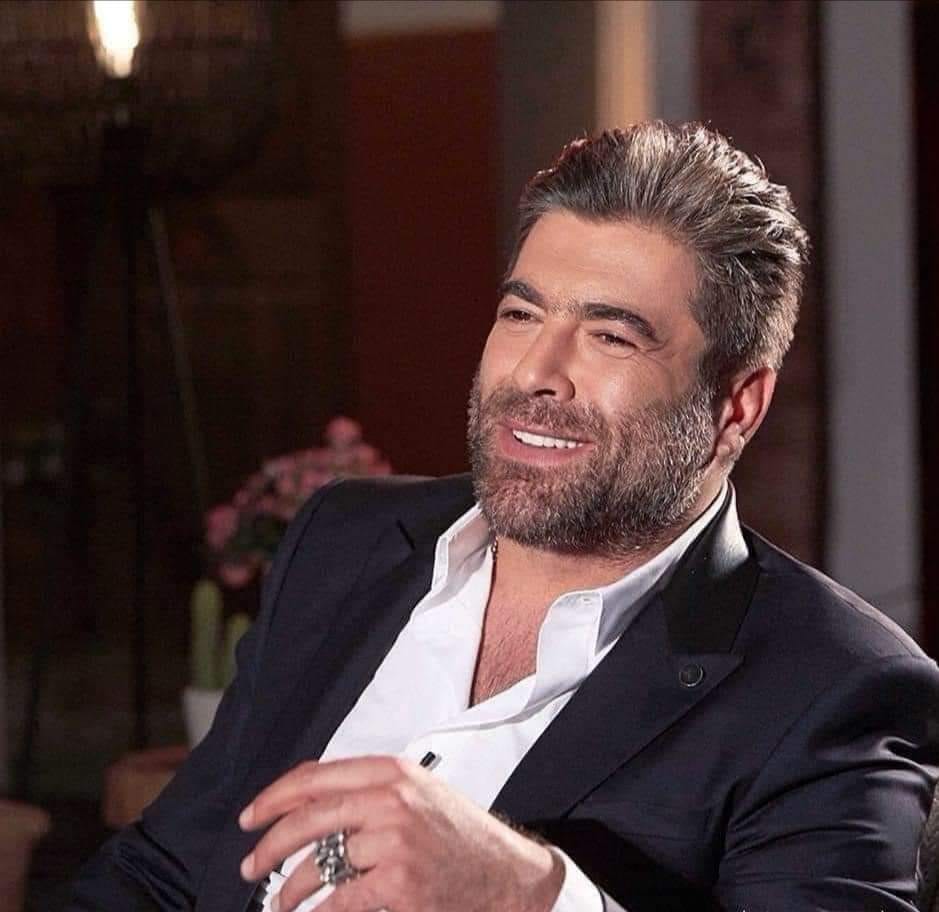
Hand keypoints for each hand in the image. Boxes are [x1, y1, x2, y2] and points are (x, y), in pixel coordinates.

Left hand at [238, 755, 564, 911]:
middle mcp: (393, 799)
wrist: (507, 874)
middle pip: (310, 817)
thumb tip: (304, 800)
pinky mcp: (399, 883)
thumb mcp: (418, 792)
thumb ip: (368, 789)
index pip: (316, 776)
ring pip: (319, 863)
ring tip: (278, 901)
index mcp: (392, 771)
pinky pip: (339, 901)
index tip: (251, 816)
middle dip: (270, 844)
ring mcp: (396, 841)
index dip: (275, 797)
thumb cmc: (458, 835)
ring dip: (289, 888)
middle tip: (248, 865)